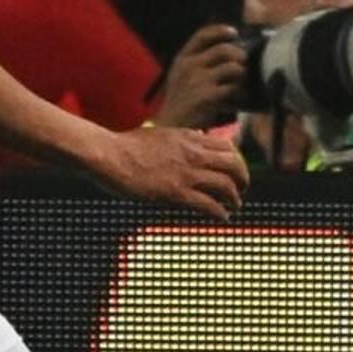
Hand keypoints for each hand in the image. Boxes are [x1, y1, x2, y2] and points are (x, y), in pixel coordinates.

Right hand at [94, 121, 249, 218]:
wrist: (109, 155)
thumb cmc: (128, 146)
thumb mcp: (162, 133)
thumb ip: (182, 138)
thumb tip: (198, 136)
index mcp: (189, 138)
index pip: (227, 146)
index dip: (237, 161)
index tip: (235, 171)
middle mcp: (193, 153)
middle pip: (234, 164)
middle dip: (243, 179)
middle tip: (241, 190)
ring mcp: (186, 173)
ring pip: (226, 185)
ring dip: (235, 198)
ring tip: (234, 207)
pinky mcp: (176, 193)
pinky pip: (209, 205)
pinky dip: (220, 213)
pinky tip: (222, 218)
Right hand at [151, 23, 249, 129]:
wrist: (172, 126)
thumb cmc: (183, 100)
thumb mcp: (184, 76)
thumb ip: (201, 63)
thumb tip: (232, 52)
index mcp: (183, 58)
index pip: (202, 35)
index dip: (220, 31)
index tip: (234, 33)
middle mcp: (189, 66)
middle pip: (224, 50)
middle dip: (239, 55)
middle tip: (244, 64)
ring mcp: (197, 80)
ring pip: (232, 67)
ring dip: (242, 75)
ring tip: (241, 83)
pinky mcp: (206, 96)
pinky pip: (232, 87)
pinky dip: (239, 92)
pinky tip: (238, 98)